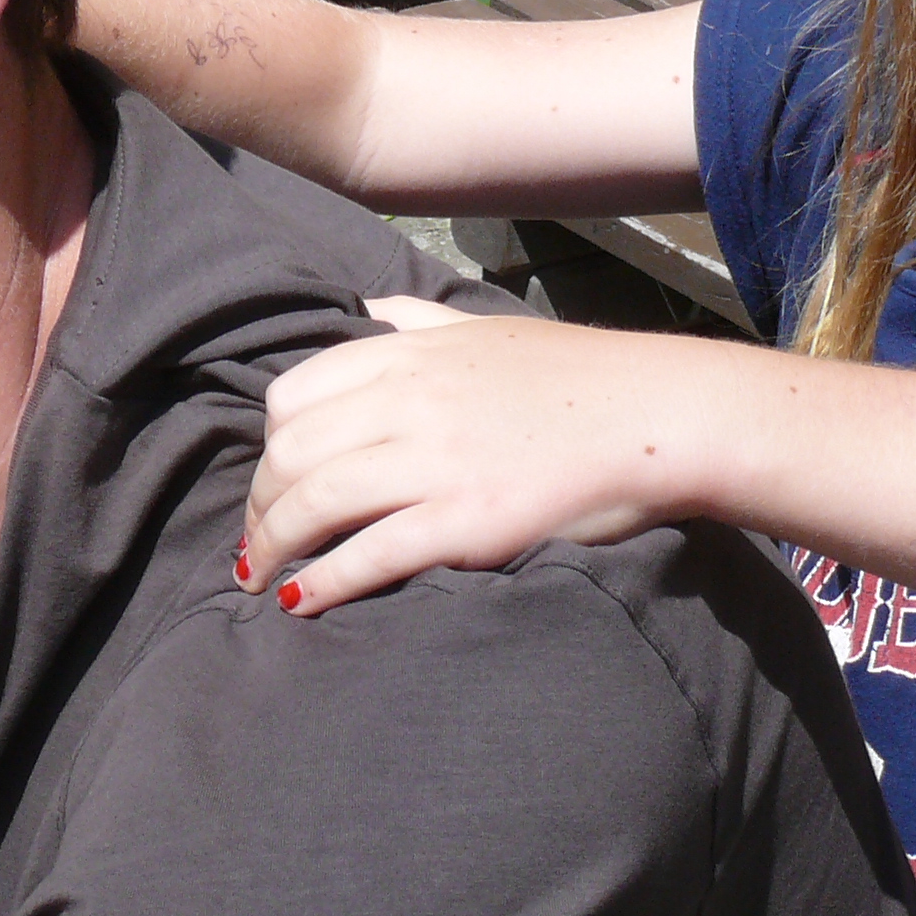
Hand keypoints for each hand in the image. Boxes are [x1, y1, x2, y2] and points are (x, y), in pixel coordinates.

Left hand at [243, 306, 714, 613]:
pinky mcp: (466, 521)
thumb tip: (367, 311)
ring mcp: (435, 461)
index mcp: (409, 353)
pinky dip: (324, 582)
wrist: (660, 417)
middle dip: (258, 506)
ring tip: (261, 579)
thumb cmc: (581, 377)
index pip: (294, 396)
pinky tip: (302, 603)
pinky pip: (369, 554)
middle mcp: (409, 401)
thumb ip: (419, 320)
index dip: (267, 447)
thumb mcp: (488, 327)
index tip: (270, 481)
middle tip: (255, 543)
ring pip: (314, 504)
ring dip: (272, 547)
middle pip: (290, 454)